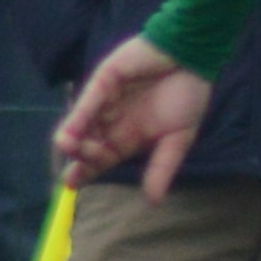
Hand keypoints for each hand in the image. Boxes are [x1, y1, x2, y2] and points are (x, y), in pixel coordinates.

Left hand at [53, 34, 212, 198]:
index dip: (87, 170)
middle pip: (89, 143)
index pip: (103, 157)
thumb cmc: (189, 96)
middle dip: (81, 158)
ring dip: (74, 138)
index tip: (72, 184)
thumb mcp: (179, 139)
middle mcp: (114, 119)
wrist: (194, 58)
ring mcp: (108, 99)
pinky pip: (90, 100)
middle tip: (77, 172)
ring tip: (67, 148)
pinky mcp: (106, 79)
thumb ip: (162, 167)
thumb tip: (154, 202)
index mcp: (131, 135)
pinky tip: (70, 132)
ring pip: (84, 123)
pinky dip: (80, 116)